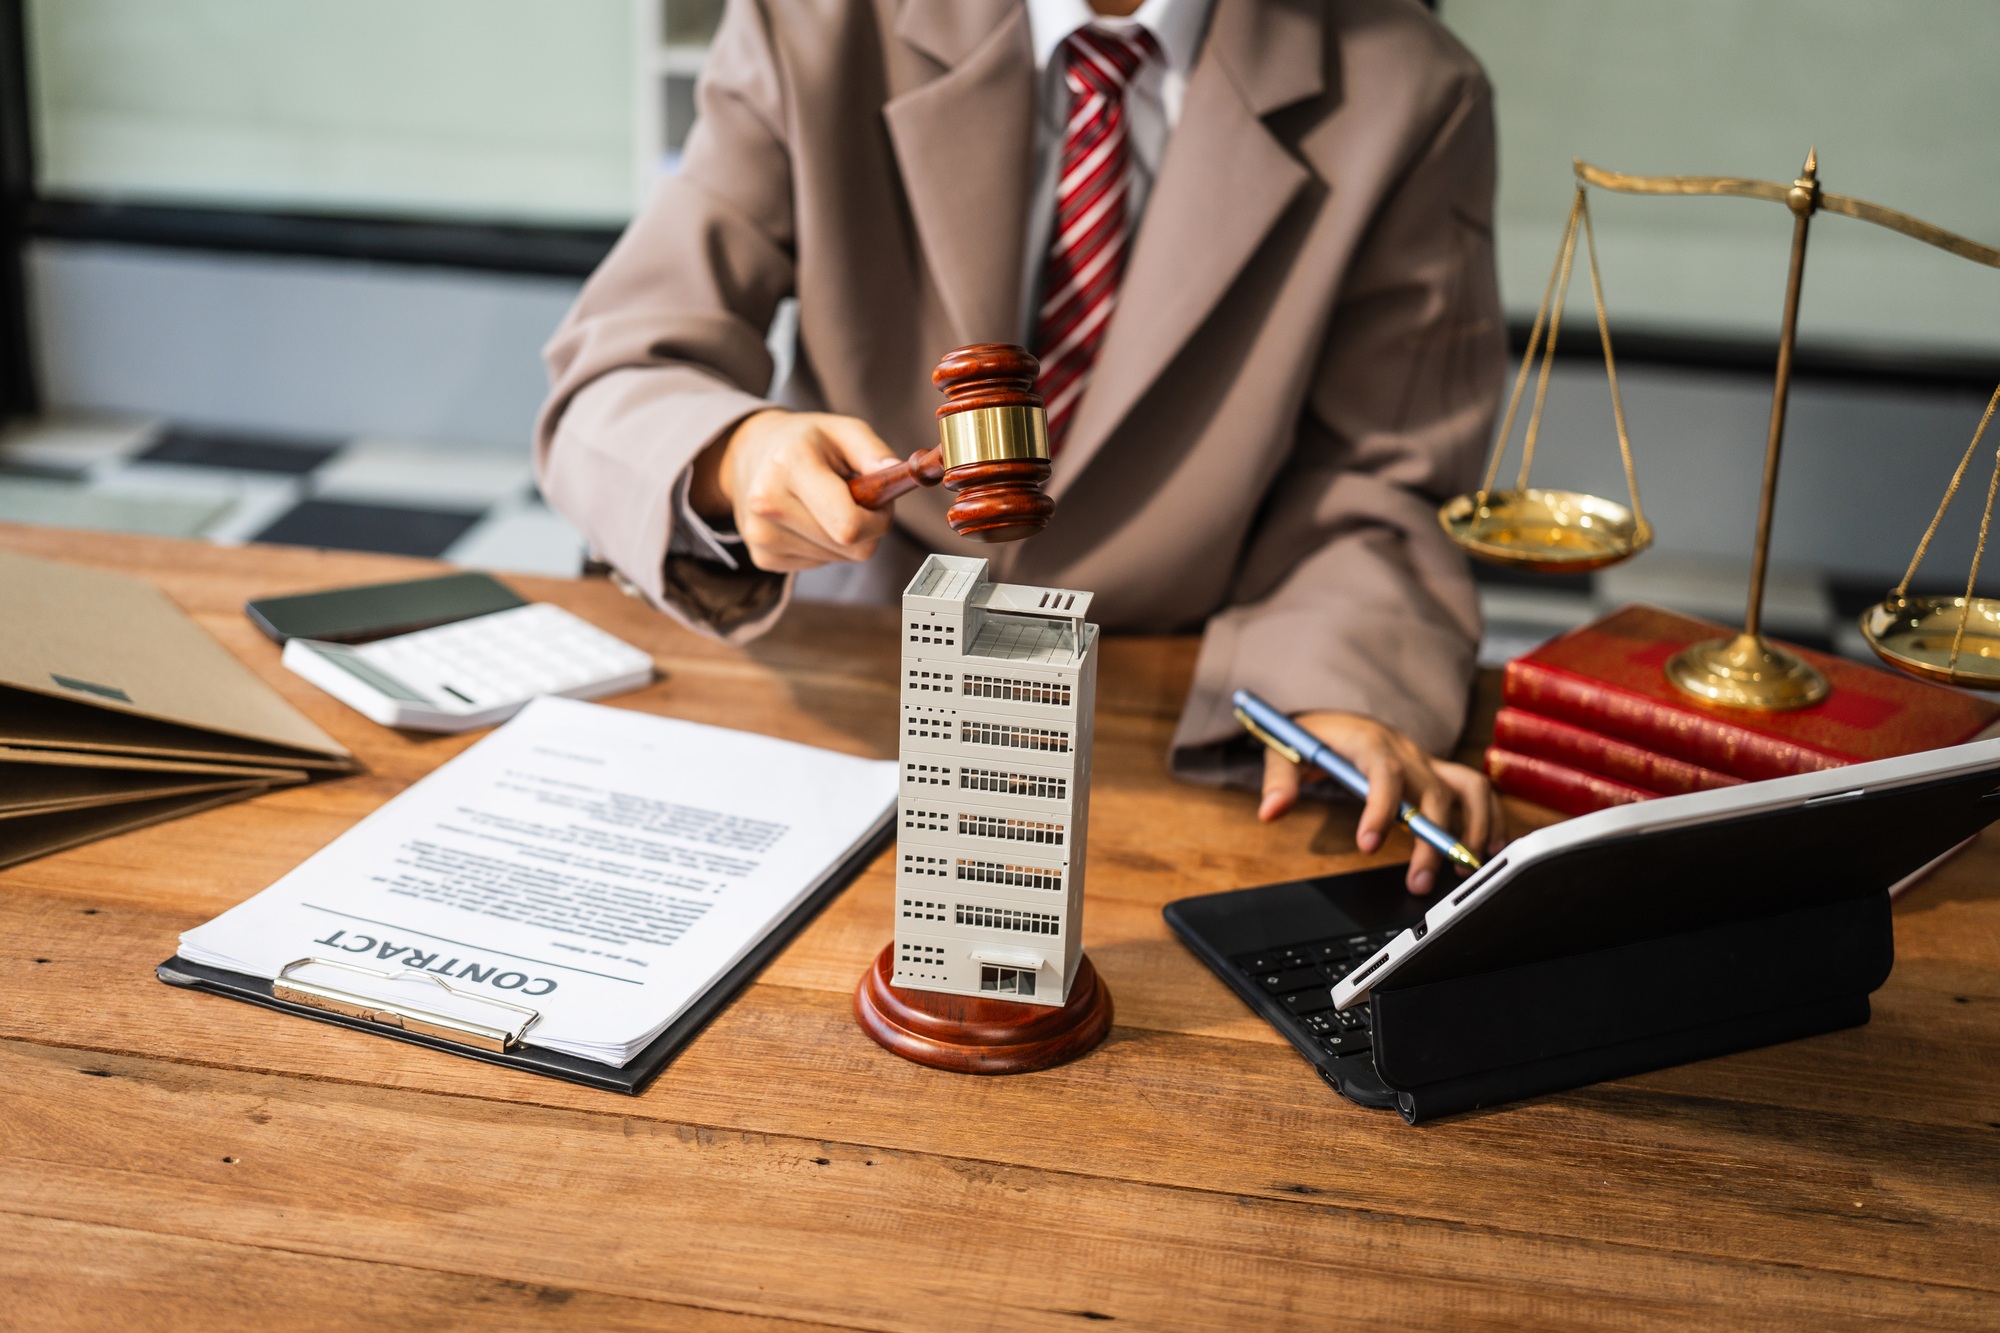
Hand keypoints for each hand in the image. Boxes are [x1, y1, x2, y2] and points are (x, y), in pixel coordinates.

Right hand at [689, 409, 900, 571]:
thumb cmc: (807, 442)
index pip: (849, 525)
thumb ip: (874, 451)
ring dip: (846, 537)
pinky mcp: (763, 557)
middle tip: (856, 499)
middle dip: (867, 528)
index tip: (880, 502)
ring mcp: (761, 535)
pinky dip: (827, 545)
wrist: (752, 455)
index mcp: (790, 465)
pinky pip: (820, 563)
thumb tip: (896, 475)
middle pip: (850, 547)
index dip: (879, 521)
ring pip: (839, 558)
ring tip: (828, 505)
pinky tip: (811, 519)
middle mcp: (768, 503)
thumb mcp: (843, 430)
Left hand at [1257, 710, 1504, 895]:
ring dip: (1472, 828)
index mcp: (1369, 742)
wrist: (1338, 715)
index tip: (1369, 845)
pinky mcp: (1440, 773)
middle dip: (1430, 840)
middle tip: (1418, 882)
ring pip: (1467, 789)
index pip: (1382, 772)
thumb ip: (1278, 779)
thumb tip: (1270, 811)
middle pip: (1430, 793)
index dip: (1381, 809)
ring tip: (1463, 869)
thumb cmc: (1315, 736)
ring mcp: (1427, 761)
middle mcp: (1406, 751)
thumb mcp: (1286, 749)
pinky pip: (1476, 790)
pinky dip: (1490, 817)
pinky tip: (1489, 848)